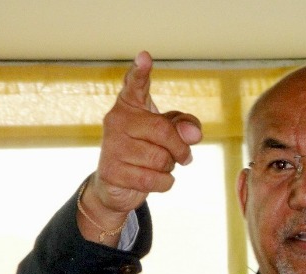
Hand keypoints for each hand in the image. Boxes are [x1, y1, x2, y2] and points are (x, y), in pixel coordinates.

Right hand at [83, 51, 202, 220]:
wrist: (117, 185)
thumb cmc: (147, 151)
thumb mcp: (169, 134)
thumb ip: (185, 125)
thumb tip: (194, 134)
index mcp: (130, 105)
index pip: (135, 85)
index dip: (140, 72)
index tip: (145, 57)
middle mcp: (116, 120)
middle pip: (163, 130)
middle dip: (181, 148)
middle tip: (184, 157)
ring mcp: (111, 146)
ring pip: (160, 159)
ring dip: (170, 168)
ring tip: (159, 166)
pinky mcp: (112, 172)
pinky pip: (153, 179)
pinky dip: (164, 183)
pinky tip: (154, 180)